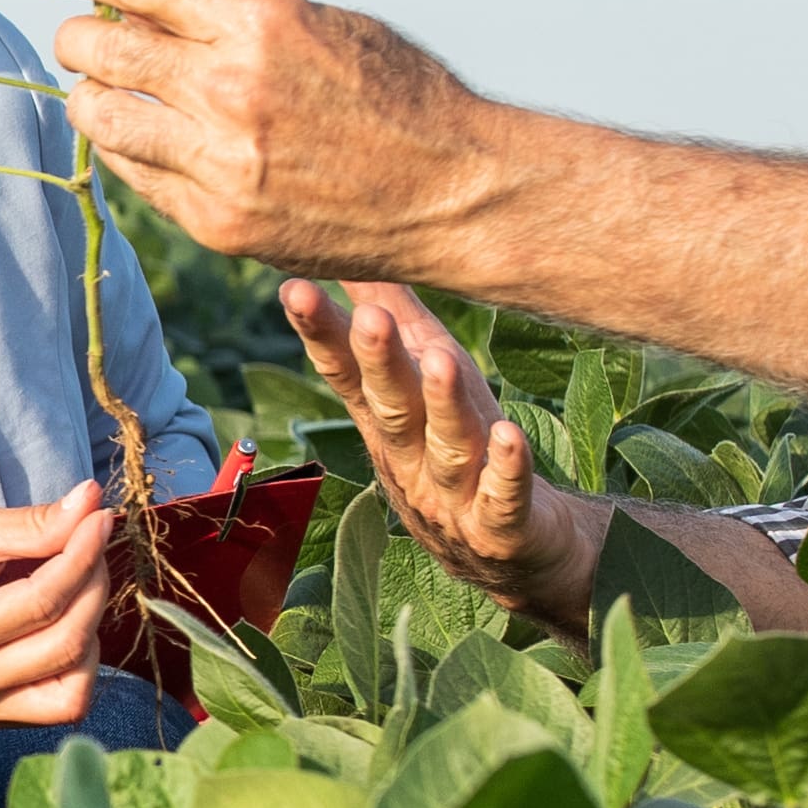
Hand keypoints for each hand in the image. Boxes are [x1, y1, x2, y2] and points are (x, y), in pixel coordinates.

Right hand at [0, 487, 118, 728]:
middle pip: (66, 647)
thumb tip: (92, 504)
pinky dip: (74, 662)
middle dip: (93, 589)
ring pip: (73, 691)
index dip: (82, 557)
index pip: (42, 603)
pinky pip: (58, 703)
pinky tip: (58, 620)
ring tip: (73, 587)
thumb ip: (31, 525)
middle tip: (88, 545)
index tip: (97, 518)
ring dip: (90, 632)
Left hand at [34, 0, 476, 267]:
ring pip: (102, 118)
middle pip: (103, 49)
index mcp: (261, 19)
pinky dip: (128, 149)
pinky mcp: (218, 223)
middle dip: (79, 37)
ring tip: (103, 90)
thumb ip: (233, 15)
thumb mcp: (322, 24)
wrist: (452, 192)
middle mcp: (231, 87)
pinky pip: (137, 176)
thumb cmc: (396, 94)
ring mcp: (220, 162)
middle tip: (80, 38)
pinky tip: (138, 137)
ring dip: (90, 96)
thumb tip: (143, 6)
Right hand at [290, 279, 604, 629]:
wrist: (513, 551)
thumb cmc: (464, 447)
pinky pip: (504, 496)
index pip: (347, 373)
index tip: (294, 288)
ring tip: (443, 361)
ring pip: (445, 448)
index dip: (321, 333)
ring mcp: (454, 496)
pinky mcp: (502, 525)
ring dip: (442, 407)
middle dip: (378, 364)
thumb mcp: (425, 380)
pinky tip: (510, 436)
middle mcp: (412, 458)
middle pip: (390, 407)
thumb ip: (393, 319)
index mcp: (388, 420)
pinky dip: (507, 468)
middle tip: (367, 320)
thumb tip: (356, 255)